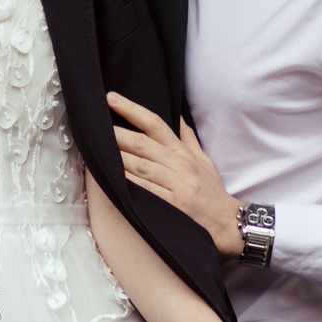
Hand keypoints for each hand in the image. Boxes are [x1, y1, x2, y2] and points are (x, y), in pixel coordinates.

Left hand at [108, 93, 242, 256]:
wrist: (228, 223)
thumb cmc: (211, 192)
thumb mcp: (204, 161)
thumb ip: (188, 139)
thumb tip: (177, 117)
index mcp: (183, 153)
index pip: (155, 124)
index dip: (131, 109)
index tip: (111, 98)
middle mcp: (178, 165)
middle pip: (141, 144)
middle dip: (115, 134)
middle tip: (94, 125)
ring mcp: (175, 185)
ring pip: (138, 166)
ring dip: (115, 158)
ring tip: (94, 148)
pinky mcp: (171, 205)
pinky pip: (143, 191)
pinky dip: (125, 184)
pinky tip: (110, 178)